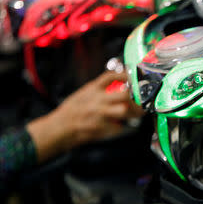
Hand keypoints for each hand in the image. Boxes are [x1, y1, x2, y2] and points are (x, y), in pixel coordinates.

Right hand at [27, 71, 143, 162]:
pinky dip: (121, 128)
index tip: (131, 77)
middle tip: (140, 103)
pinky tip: (119, 126)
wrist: (61, 128)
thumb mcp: (84, 93)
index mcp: (92, 89)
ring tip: (134, 115)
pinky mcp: (102, 128)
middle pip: (124, 95)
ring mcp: (100, 114)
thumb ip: (99, 89)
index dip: (124, 75)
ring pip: (124, 110)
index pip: (110, 76)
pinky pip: (119, 127)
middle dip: (135, 99)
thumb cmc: (72, 111)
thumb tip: (117, 85)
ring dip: (132, 113)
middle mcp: (97, 100)